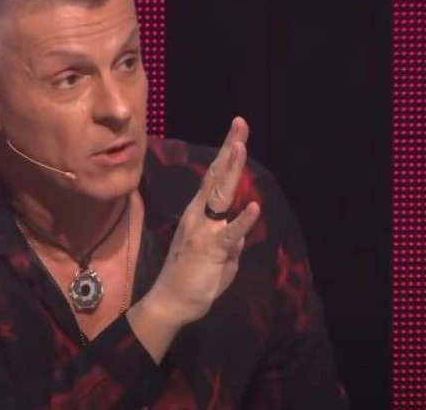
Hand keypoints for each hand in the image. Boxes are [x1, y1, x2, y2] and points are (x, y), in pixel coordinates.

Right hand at [146, 117, 261, 326]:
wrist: (171, 303)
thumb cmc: (193, 281)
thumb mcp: (219, 259)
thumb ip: (230, 243)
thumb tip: (241, 232)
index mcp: (201, 215)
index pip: (216, 179)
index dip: (227, 155)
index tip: (238, 132)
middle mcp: (200, 216)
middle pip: (217, 177)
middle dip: (230, 149)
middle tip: (240, 123)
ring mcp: (204, 230)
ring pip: (219, 195)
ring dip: (231, 170)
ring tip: (240, 146)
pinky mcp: (211, 249)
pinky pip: (229, 234)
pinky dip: (242, 220)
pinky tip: (253, 206)